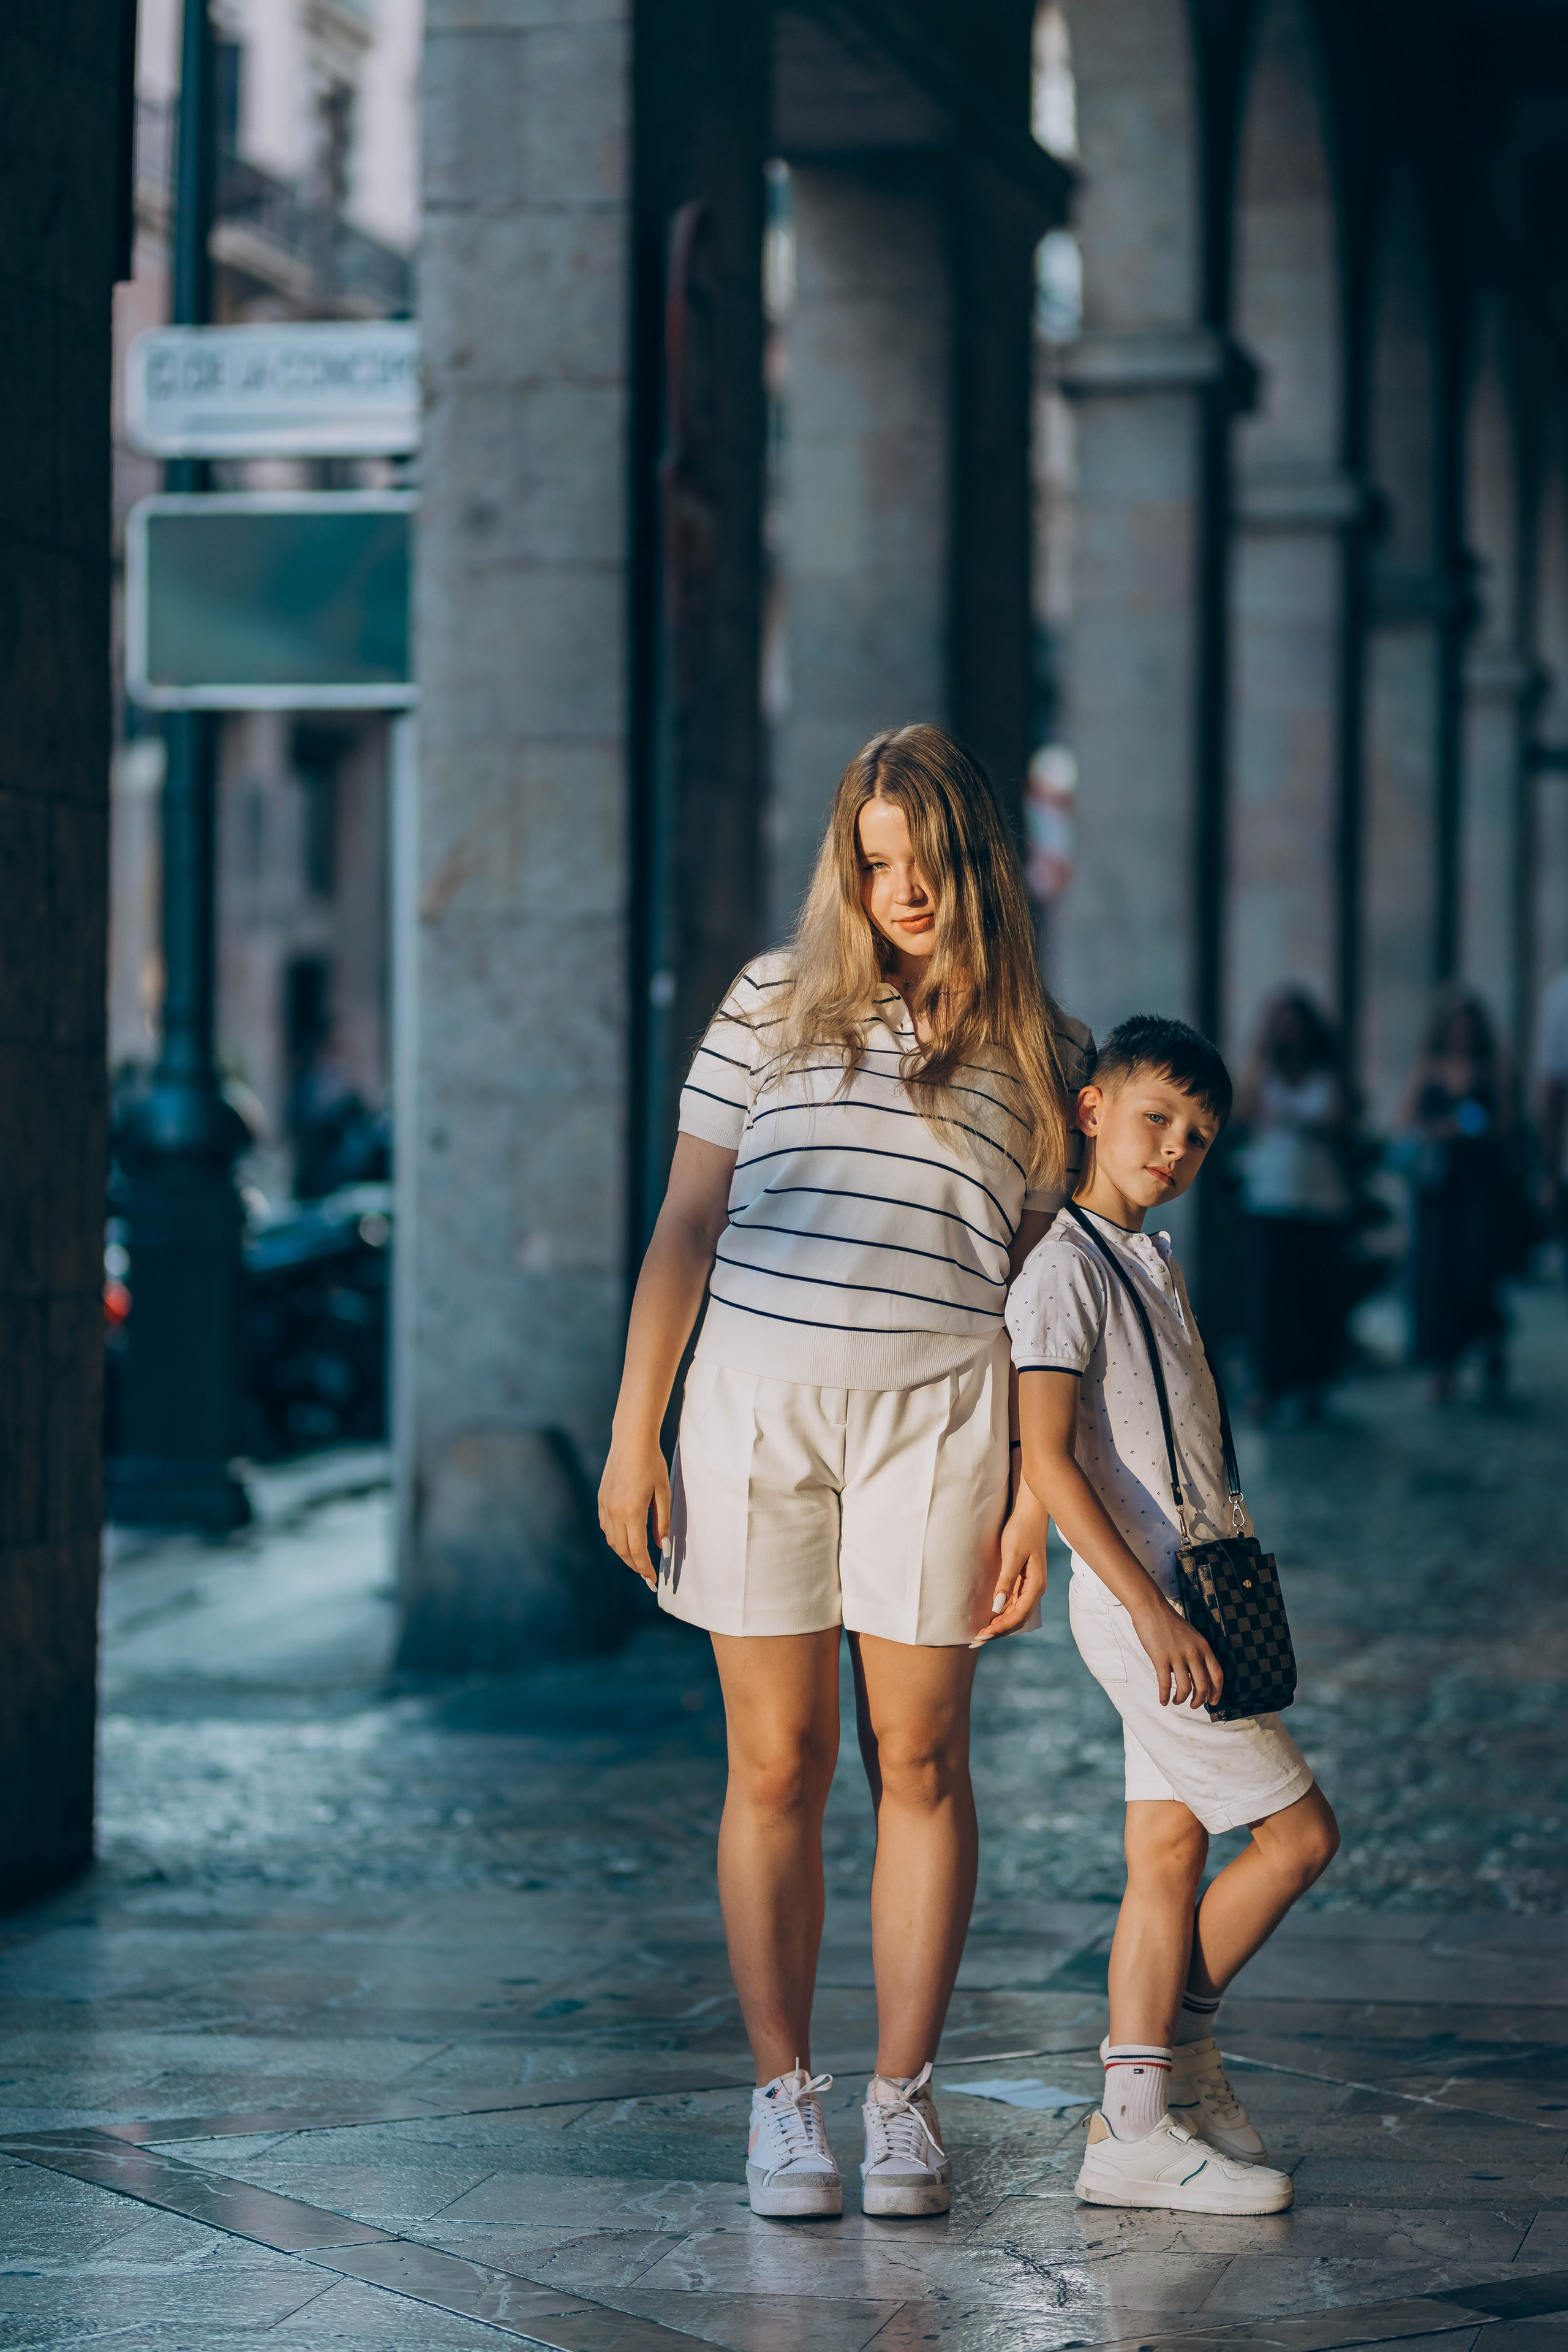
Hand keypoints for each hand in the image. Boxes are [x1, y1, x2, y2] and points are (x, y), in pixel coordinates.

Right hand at [597, 1430, 669, 1588]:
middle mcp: (614, 1512)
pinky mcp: (601, 1500)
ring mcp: (604, 1506)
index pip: (637, 1550)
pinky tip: (626, 1539)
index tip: (652, 1580)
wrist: (630, 1441)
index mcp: (631, 1512)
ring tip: (638, 1560)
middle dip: (635, 1565)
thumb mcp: (663, 1493)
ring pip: (612, 1541)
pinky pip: (606, 1528)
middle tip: (646, 1575)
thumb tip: (661, 1547)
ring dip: (624, 1554)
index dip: (644, 1568)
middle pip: (622, 1550)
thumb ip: (662, 1522)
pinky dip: (615, 1539)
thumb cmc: (652, 1464)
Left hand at [971, 1487, 1048, 1647]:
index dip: (1001, 1628)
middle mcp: (1035, 1590)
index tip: (982, 1635)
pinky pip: (1013, 1604)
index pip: (1018, 1615)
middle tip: (975, 1641)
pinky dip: (1002, 1615)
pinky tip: (989, 1619)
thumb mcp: (1012, 1554)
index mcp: (1036, 1586)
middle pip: (1017, 1619)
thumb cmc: (1021, 1531)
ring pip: (1015, 1614)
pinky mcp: (1023, 1581)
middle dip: (998, 1632)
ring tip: (980, 1635)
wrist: (1030, 1514)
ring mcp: (1030, 1586)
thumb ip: (1006, 1581)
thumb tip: (997, 1607)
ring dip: (999, 1626)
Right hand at [1131, 1594, 1223, 1707]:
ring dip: (1181, 1699)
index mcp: (1204, 1647)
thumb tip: (1194, 1677)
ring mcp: (1177, 1656)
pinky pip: (1165, 1684)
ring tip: (1176, 1701)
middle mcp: (1194, 1653)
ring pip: (1185, 1688)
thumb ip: (1196, 1654)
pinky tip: (1163, 1700)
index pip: (1217, 1675)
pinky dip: (1165, 1696)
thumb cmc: (1170, 1622)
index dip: (1217, 1692)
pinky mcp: (1160, 1658)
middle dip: (1199, 1700)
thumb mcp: (1191, 1637)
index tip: (1213, 1702)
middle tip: (1194, 1706)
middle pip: (1203, 1686)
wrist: (1151, 1608)